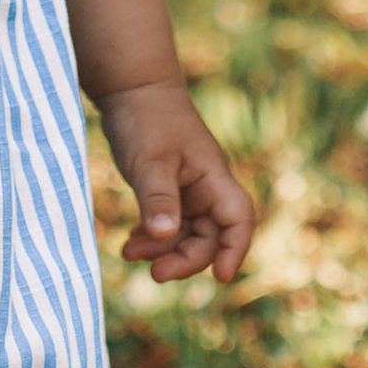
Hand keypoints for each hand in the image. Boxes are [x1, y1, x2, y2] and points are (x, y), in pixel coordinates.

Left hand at [98, 81, 258, 284]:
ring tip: (128, 253)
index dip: (236, 250)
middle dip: (186, 259)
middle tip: (155, 274)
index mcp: (214, 177)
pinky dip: (153, 237)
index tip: (222, 278)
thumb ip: (158, 199)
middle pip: (211, 237)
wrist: (131, 88)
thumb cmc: (146, 119)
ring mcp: (188, 189)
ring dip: (163, 250)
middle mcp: (207, 187)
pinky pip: (168, 223)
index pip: (238, 220)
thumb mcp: (150, 161)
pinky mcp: (169, 188)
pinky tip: (131, 242)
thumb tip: (165, 236)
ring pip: (187, 234)